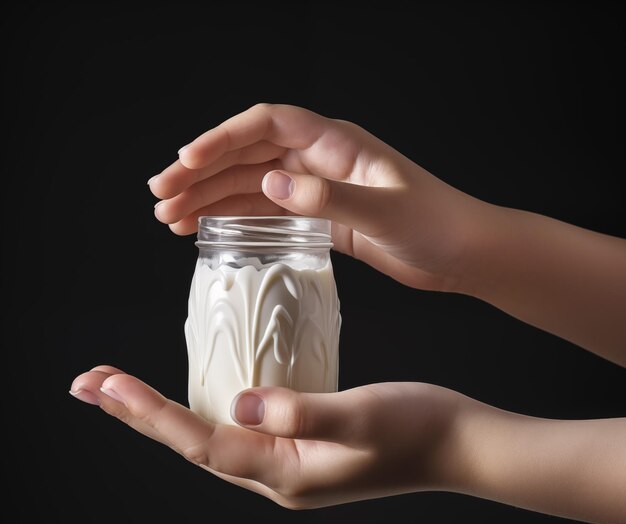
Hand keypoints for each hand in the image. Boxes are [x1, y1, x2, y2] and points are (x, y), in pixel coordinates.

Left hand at [70, 367, 625, 523]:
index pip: (202, 442)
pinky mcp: (303, 444)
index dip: (150, 413)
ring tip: (125, 388)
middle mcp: (279, 476)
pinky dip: (207, 409)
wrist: (459, 444)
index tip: (105, 384)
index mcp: (286, 474)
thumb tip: (239, 404)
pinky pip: (242, 430)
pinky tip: (198, 393)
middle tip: (91, 383)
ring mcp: (290, 464)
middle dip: (139, 415)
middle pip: (194, 443)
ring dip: (166, 412)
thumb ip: (300, 410)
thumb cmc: (418, 428)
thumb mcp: (361, 414)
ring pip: (213, 438)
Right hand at [148, 103, 487, 291]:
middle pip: (247, 155)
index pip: (266, 125)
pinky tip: (207, 230)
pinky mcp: (319, 218)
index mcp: (336, 143)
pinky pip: (266, 214)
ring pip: (250, 187)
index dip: (222, 138)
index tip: (186, 160)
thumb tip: (272, 185)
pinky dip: (235, 220)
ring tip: (171, 217)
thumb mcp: (386, 211)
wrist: (463, 252)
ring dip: (209, 198)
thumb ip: (331, 197)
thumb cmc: (437, 224)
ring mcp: (317, 189)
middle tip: (162, 195)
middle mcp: (320, 160)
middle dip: (201, 172)